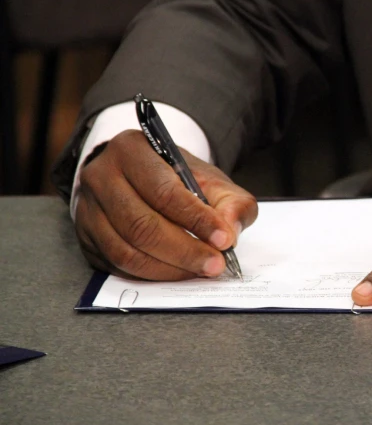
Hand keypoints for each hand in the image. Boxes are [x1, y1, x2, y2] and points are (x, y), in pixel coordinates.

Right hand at [74, 130, 257, 279]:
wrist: (143, 177)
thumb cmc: (179, 178)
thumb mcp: (212, 179)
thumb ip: (232, 202)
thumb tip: (229, 232)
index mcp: (131, 150)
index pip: (163, 191)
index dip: (196, 220)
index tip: (223, 239)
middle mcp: (101, 176)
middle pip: (141, 225)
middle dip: (184, 251)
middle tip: (215, 264)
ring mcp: (87, 208)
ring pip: (125, 250)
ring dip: (168, 268)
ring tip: (200, 270)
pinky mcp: (86, 237)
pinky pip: (117, 264)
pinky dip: (151, 274)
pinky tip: (177, 272)